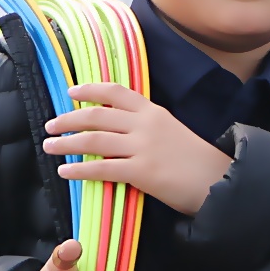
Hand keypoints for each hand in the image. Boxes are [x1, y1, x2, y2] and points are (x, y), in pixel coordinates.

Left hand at [42, 82, 231, 214]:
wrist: (219, 180)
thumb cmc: (197, 161)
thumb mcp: (173, 132)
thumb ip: (147, 128)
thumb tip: (120, 132)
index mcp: (153, 111)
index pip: (116, 92)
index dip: (90, 90)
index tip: (71, 92)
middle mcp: (145, 125)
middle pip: (97, 116)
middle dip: (68, 119)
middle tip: (51, 125)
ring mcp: (143, 147)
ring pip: (94, 140)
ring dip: (66, 143)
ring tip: (50, 147)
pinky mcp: (142, 172)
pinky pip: (102, 169)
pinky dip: (79, 170)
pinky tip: (65, 172)